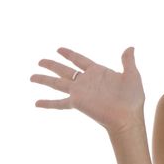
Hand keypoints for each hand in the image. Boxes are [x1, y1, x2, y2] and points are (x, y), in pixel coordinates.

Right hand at [30, 47, 144, 133]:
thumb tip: (130, 47)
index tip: (58, 49)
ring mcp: (80, 92)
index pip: (80, 60)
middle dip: (52, 65)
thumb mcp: (132, 75)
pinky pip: (59, 103)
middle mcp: (86, 81)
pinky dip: (47, 103)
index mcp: (98, 72)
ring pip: (58, 83)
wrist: (128, 115)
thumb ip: (128, 61)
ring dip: (44, 79)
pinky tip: (36, 103)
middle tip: (40, 61)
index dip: (69, 54)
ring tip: (31, 76)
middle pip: (64, 70)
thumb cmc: (133, 97)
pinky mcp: (77, 103)